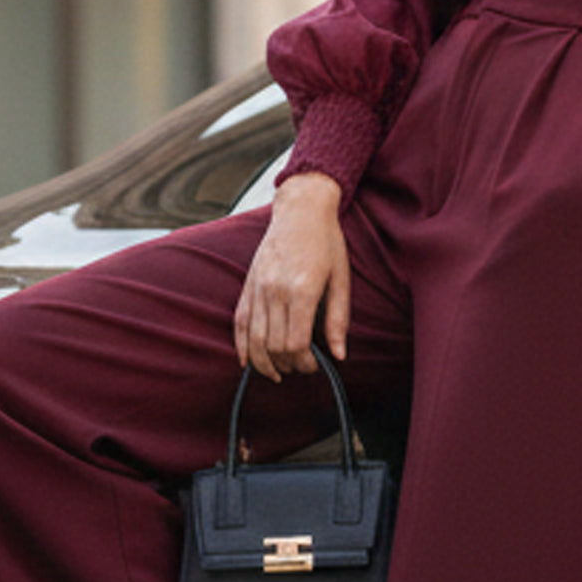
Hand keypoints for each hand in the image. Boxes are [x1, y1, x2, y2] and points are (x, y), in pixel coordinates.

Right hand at [233, 172, 349, 380]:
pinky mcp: (248, 284)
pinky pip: (239, 322)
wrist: (301, 209)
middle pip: (274, 346)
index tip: (315, 365)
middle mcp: (275, 290)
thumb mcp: (342, 279)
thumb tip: (339, 354)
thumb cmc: (326, 242)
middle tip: (301, 367)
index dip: (305, 363)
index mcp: (302, 290)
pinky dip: (241, 346)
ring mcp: (258, 287)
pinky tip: (247, 361)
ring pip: (253, 340)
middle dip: (288, 365)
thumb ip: (339, 319)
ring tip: (277, 372)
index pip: (296, 344)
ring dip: (264, 363)